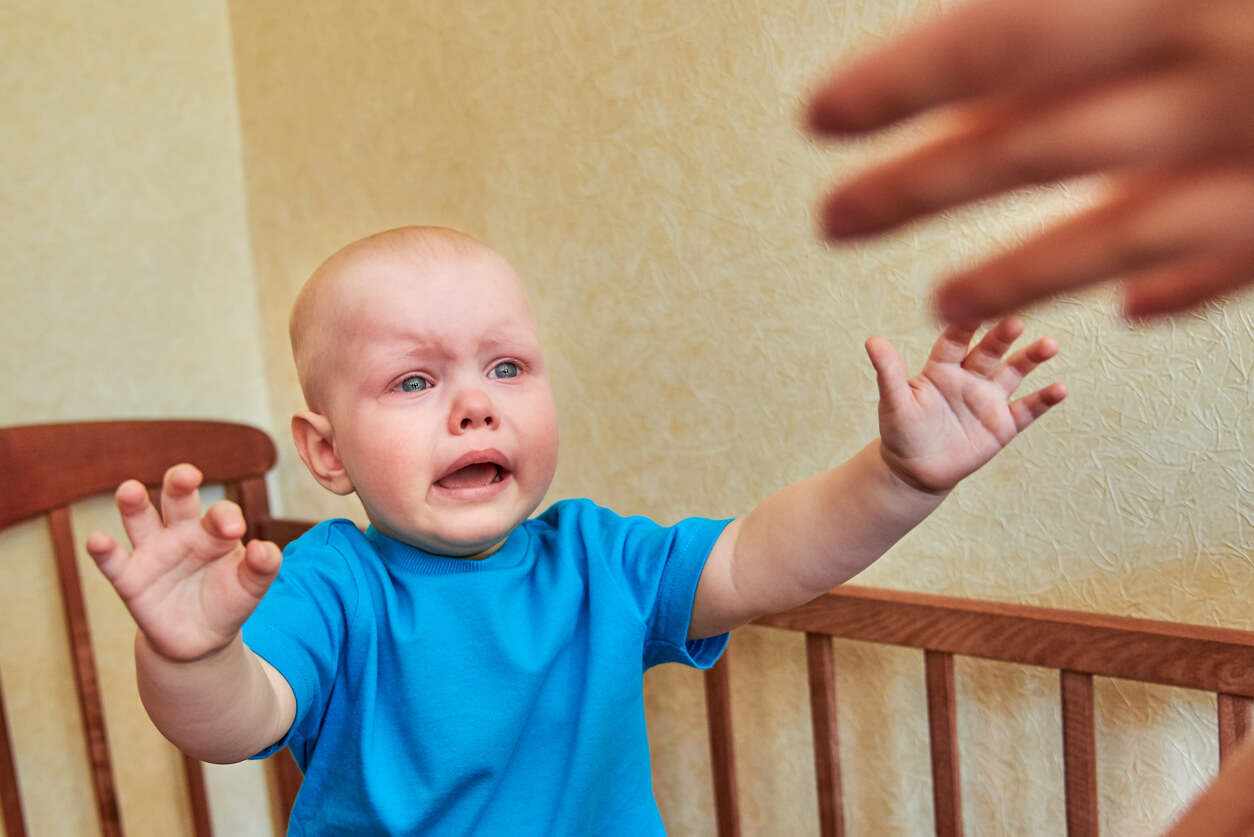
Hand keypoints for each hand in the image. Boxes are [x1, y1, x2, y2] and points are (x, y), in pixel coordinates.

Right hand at [86, 464, 280, 661]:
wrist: (201, 638)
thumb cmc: (229, 601)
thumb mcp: (252, 586)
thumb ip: (263, 567)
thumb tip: (265, 548)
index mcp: (214, 530)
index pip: (220, 513)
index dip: (226, 517)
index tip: (234, 528)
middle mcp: (180, 532)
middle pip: (177, 500)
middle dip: (179, 484)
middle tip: (186, 476)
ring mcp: (152, 552)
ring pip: (140, 519)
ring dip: (133, 503)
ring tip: (130, 490)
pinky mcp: (130, 578)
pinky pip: (113, 561)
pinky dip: (103, 550)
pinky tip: (96, 540)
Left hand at [806, 0, 1253, 320]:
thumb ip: (1069, 6)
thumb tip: (972, 34)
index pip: (999, 47)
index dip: (902, 82)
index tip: (821, 116)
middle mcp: (1210, 83)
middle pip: (1031, 150)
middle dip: (919, 188)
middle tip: (832, 222)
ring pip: (1121, 234)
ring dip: (1023, 276)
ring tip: (941, 303)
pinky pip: (1236, 257)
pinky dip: (1184, 286)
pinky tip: (1132, 306)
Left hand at [869, 317, 1066, 492]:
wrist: (915, 471)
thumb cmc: (900, 432)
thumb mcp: (893, 402)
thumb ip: (888, 372)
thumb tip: (872, 341)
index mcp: (942, 367)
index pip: (956, 339)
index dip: (966, 323)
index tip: (978, 302)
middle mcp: (970, 377)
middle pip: (989, 351)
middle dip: (1003, 336)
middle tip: (1016, 320)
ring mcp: (989, 399)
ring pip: (1014, 372)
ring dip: (1031, 358)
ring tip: (1049, 345)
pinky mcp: (1003, 424)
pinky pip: (1027, 409)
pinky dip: (1044, 399)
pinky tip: (1060, 388)